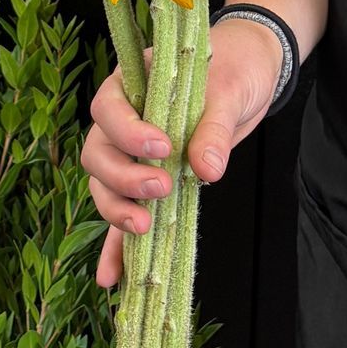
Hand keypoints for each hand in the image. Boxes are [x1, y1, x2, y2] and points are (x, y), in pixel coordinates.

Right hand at [80, 13, 287, 288]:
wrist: (248, 73)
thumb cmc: (233, 69)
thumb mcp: (229, 90)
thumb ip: (214, 128)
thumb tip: (207, 169)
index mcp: (132, 83)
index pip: (109, 109)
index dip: (127, 133)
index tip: (163, 148)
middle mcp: (122, 120)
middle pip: (97, 154)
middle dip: (122, 178)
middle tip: (161, 189)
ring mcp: (131, 154)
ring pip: (105, 186)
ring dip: (117, 211)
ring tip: (144, 227)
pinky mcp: (148, 183)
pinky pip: (124, 214)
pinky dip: (117, 246)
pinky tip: (112, 278)